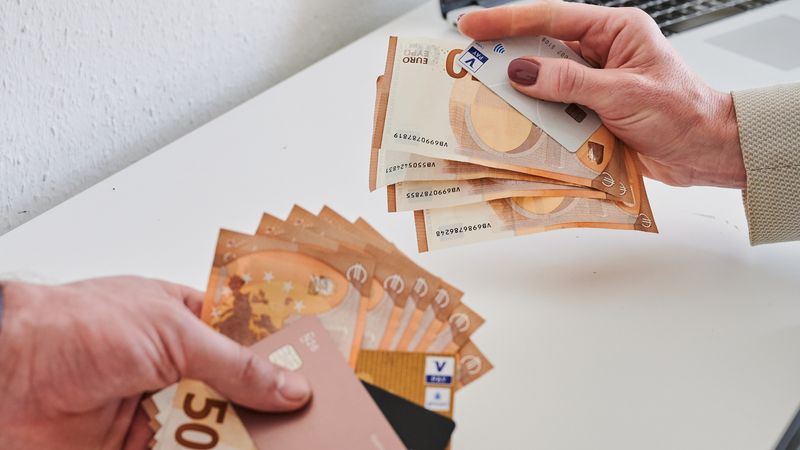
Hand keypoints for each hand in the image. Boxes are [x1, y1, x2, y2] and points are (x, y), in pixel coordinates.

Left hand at [0, 277, 311, 449]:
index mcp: (184, 320)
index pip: (248, 340)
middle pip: (237, 390)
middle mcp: (173, 364)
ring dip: (243, 438)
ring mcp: (156, 407)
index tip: (315, 380)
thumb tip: (287, 385)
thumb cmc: (73, 326)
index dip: (281, 358)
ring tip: (280, 444)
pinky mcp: (137, 446)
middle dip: (268, 407)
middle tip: (306, 423)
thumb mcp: (172, 333)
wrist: (2, 376)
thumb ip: (235, 364)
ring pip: (216, 428)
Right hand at [459, 1, 745, 187]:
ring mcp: (594, 83)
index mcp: (615, 31)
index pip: (552, 18)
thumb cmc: (684, 113)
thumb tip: (523, 72)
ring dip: (519, 91)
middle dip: (504, 54)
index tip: (474, 25)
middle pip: (541, 47)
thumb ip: (570, 83)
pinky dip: (536, 118)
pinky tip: (517, 122)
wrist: (707, 151)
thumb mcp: (624, 93)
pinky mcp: (591, 112)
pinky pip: (554, 110)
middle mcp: (601, 53)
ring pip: (543, 81)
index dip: (509, 20)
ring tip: (484, 94)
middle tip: (467, 60)